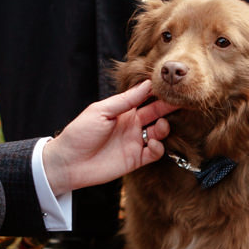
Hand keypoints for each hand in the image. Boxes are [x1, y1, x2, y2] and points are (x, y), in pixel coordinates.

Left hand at [41, 80, 177, 195]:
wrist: (68, 163)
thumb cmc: (80, 133)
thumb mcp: (101, 111)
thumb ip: (125, 100)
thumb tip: (146, 85)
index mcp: (123, 111)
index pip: (145, 98)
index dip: (157, 93)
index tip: (169, 85)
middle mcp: (131, 125)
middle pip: (156, 113)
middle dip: (168, 107)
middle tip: (180, 101)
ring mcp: (134, 142)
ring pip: (159, 132)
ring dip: (164, 127)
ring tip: (160, 126)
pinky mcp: (135, 159)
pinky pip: (154, 152)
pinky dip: (158, 147)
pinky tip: (153, 143)